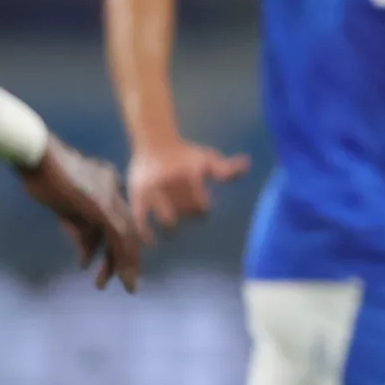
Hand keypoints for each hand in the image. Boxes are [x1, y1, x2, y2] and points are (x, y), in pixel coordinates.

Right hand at [22, 138, 144, 289]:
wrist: (36, 153)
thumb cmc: (40, 174)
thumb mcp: (62, 207)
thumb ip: (77, 230)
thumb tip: (86, 259)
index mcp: (105, 183)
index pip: (116, 220)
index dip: (114, 245)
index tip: (108, 264)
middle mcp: (113, 189)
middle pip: (125, 229)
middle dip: (125, 258)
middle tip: (129, 282)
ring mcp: (109, 197)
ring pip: (126, 236)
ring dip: (126, 264)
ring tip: (128, 286)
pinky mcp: (102, 206)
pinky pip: (118, 237)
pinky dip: (122, 258)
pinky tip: (121, 275)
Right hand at [127, 137, 249, 236]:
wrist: (154, 142)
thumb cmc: (185, 155)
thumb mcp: (207, 159)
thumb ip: (226, 168)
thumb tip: (247, 164)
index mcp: (190, 171)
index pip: (201, 198)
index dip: (202, 203)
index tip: (203, 206)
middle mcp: (171, 180)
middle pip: (186, 210)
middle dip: (189, 214)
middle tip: (187, 212)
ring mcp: (153, 190)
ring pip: (167, 218)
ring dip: (173, 224)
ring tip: (174, 229)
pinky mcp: (138, 196)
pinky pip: (141, 219)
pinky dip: (146, 233)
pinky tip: (152, 242)